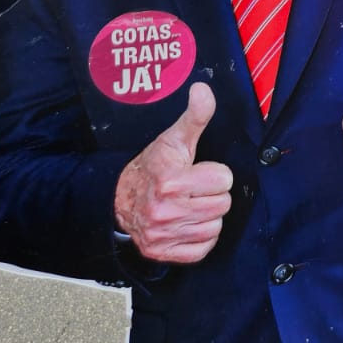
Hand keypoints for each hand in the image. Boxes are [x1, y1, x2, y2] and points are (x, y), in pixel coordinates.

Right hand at [113, 84, 232, 263]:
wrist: (118, 200)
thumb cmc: (151, 167)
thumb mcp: (172, 140)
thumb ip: (194, 116)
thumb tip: (203, 89)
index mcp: (171, 181)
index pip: (223, 179)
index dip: (215, 173)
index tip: (199, 171)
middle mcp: (165, 211)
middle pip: (222, 204)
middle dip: (213, 194)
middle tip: (195, 189)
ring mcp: (163, 236)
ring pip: (215, 227)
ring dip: (208, 216)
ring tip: (191, 205)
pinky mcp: (163, 253)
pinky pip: (203, 249)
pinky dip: (200, 238)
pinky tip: (188, 223)